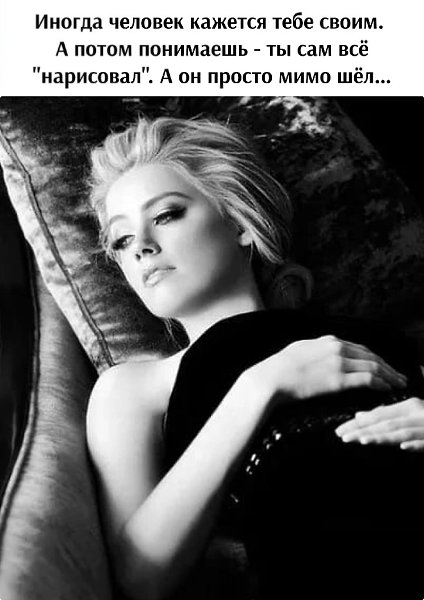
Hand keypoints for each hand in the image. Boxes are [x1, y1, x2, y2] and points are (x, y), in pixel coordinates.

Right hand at [250, 334, 406, 401]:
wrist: (270, 379)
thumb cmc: (278, 369)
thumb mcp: (298, 350)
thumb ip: (314, 349)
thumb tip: (320, 352)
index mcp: (326, 340)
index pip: (358, 347)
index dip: (374, 357)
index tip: (383, 365)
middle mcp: (335, 347)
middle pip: (370, 355)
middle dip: (388, 366)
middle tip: (399, 375)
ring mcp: (338, 363)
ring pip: (373, 366)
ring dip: (389, 375)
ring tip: (399, 383)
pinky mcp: (337, 380)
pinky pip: (367, 380)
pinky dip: (381, 384)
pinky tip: (387, 389)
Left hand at [335, 397, 423, 450]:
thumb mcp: (409, 414)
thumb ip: (388, 414)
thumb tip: (361, 416)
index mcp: (408, 406)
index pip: (379, 414)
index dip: (359, 422)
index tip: (341, 430)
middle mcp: (416, 413)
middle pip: (386, 422)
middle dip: (363, 430)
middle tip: (343, 436)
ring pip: (402, 431)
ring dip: (382, 436)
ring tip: (364, 440)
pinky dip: (415, 443)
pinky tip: (403, 447)